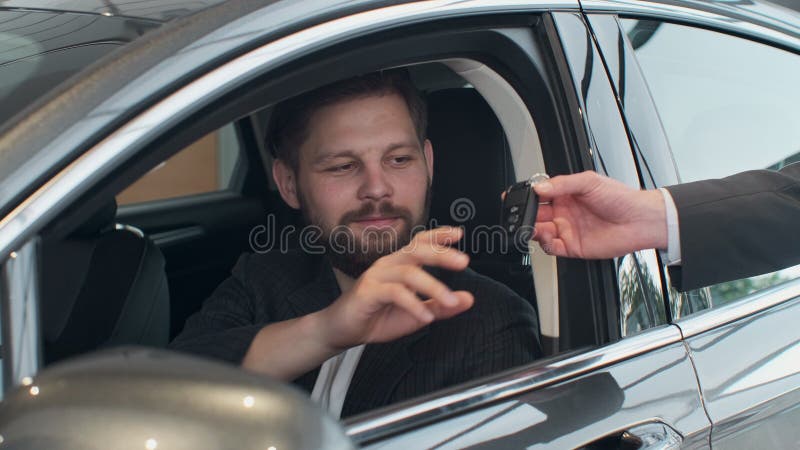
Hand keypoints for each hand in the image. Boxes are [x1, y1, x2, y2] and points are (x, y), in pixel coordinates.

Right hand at [316, 227, 474, 350]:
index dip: (438, 235)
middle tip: (463, 261)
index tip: (459, 233)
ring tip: (449, 301)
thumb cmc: (376, 317)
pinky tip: (426, 316)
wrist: (342, 331)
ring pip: (408, 273)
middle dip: (440, 254)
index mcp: (399, 264)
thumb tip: (469, 299)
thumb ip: (441, 306)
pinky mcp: (367, 292)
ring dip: (433, 286)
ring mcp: (376, 276)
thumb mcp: (417, 313)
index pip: (419, 243)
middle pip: (416, 251)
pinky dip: (413, 304)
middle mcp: (388, 265)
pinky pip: (394, 293)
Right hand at [530, 171, 666, 257]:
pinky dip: (544, 244)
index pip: (540, 195)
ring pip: (540, 232)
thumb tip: (539, 187)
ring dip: (532, 229)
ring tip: (532, 226)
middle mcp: (565, 213)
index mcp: (567, 195)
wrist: (639, 220)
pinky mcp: (572, 247)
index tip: (518, 197)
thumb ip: (562, 184)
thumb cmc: (621, 199)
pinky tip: (545, 237)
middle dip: (526, 215)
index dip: (528, 197)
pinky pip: (551, 247)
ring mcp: (568, 230)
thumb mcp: (589, 182)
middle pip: (537, 215)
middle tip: (523, 214)